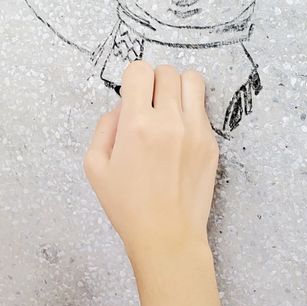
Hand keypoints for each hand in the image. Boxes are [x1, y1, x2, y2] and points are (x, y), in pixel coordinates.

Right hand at [83, 62, 218, 270]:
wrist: (167, 235)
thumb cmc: (127, 205)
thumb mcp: (95, 167)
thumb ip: (104, 128)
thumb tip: (122, 107)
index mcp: (136, 125)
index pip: (140, 70)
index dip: (133, 79)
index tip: (132, 96)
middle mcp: (169, 121)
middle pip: (166, 71)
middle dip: (154, 82)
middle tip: (148, 105)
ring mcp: (195, 131)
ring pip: (193, 80)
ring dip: (178, 88)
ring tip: (169, 109)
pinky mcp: (211, 143)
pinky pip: (203, 109)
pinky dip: (190, 112)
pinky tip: (180, 135)